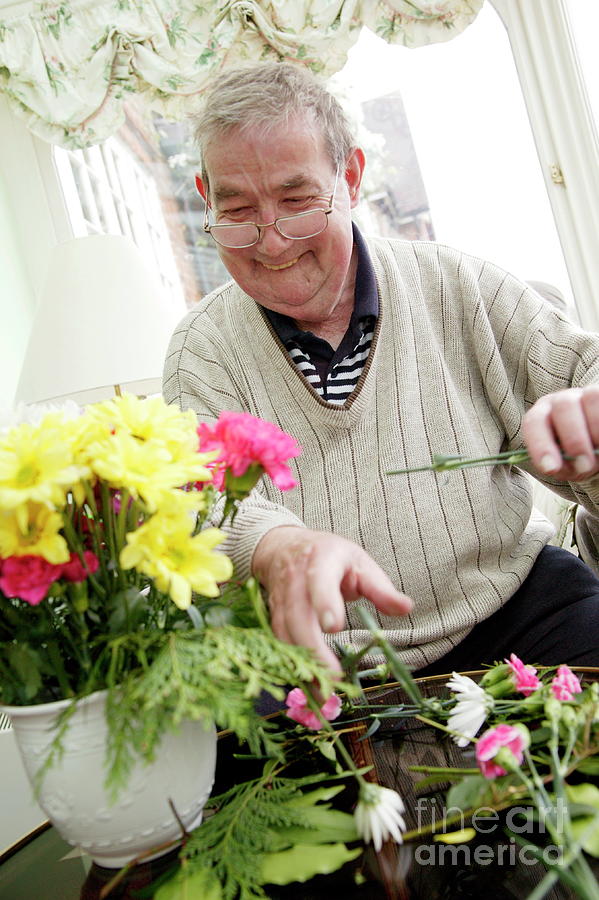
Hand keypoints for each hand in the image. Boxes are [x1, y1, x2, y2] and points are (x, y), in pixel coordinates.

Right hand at [251, 526, 412, 671]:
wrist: (283, 547)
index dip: (324, 603)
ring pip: (284, 633)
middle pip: (297, 615)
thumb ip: (380, 588)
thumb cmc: (329, 556)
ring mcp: (279, 598)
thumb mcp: (359, 562)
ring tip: (322, 692)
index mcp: (320, 560)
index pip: (319, 581)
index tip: (333, 627)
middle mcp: (294, 579)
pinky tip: (308, 685)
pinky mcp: (273, 615)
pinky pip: (279, 641)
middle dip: (313, 648)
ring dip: (301, 664)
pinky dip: (292, 665)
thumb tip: (406, 608)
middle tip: (334, 677)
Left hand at [522, 385, 598, 479]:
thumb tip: (565, 465)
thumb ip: (561, 465)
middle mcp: (561, 400)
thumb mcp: (568, 465)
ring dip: (596, 429)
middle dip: (574, 438)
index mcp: (542, 415)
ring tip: (598, 451)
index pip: (534, 422)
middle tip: (584, 464)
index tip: (551, 468)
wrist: (596, 447)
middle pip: (563, 406)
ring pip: (590, 397)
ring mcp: (585, 393)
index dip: (540, 444)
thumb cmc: (579, 458)